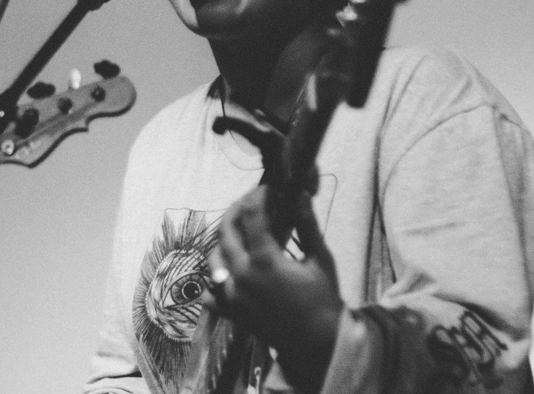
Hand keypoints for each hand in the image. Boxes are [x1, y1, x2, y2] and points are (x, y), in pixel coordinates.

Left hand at [207, 187, 342, 393]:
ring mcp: (232, 296)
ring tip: (243, 235)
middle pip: (225, 230)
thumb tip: (300, 193)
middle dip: (236, 209)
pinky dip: (215, 280)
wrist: (317, 343)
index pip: (251, 214)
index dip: (258, 195)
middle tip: (250, 202)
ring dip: (224, 242)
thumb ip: (307, 224)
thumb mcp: (320, 259)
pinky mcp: (231, 312)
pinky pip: (210, 292)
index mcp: (265, 261)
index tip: (268, 189)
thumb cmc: (323, 299)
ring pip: (213, 258)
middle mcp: (242, 276)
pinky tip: (231, 272)